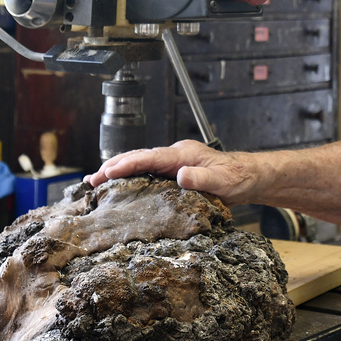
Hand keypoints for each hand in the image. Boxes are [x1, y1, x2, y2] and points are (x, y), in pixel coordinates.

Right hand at [88, 140, 255, 201]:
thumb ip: (203, 178)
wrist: (249, 178)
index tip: (109, 171)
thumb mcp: (223, 181)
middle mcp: (176, 156)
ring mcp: (174, 163)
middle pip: (139, 157)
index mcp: (184, 154)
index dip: (128, 164)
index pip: (150, 157)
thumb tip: (181, 175)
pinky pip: (147, 172)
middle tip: (91, 179)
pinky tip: (118, 186)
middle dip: (113, 166)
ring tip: (95, 181)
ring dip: (117, 170)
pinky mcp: (174, 173)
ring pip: (140, 163)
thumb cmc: (238, 178)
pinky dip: (129, 177)